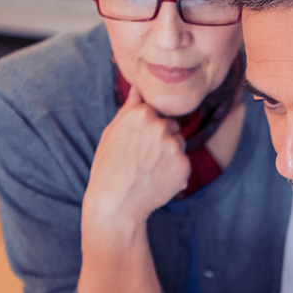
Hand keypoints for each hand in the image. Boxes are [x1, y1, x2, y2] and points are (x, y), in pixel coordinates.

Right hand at [83, 86, 190, 226]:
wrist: (115, 205)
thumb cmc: (108, 169)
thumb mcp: (111, 133)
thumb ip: (129, 108)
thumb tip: (138, 87)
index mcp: (141, 114)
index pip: (156, 112)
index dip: (147, 129)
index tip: (136, 144)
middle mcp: (160, 126)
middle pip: (172, 127)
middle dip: (162, 140)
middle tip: (143, 159)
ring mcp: (174, 146)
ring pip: (179, 144)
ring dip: (170, 155)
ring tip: (149, 171)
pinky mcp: (185, 166)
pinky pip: (184, 164)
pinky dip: (175, 172)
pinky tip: (157, 181)